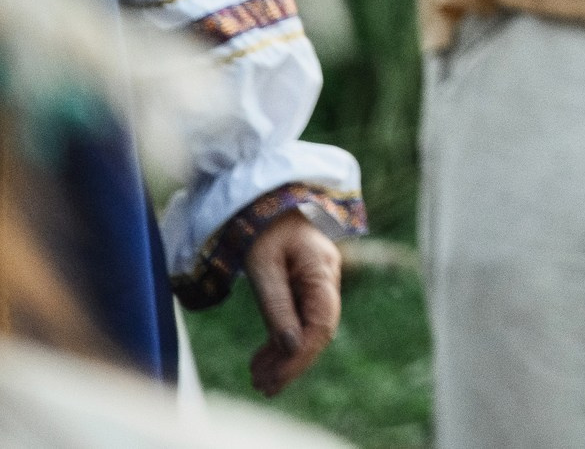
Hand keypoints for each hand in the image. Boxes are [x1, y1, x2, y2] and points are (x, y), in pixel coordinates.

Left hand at [244, 210, 342, 397]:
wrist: (268, 198)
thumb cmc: (264, 227)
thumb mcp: (263, 266)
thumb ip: (276, 305)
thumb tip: (288, 347)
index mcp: (322, 271)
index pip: (321, 325)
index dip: (300, 357)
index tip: (275, 380)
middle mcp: (327, 280)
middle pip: (318, 331)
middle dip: (292, 363)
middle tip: (262, 386)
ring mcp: (319, 283)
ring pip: (309, 329)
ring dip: (285, 356)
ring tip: (257, 378)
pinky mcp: (306, 285)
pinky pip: (300, 319)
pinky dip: (283, 341)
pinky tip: (263, 358)